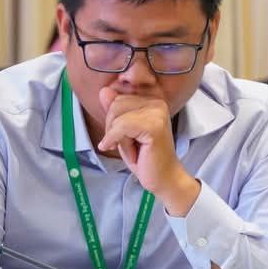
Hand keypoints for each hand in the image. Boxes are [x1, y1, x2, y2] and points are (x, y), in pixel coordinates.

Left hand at [97, 87, 198, 214]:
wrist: (163, 178)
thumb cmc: (144, 156)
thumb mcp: (123, 131)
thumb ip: (115, 110)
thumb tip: (104, 90)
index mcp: (152, 101)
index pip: (117, 99)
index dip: (113, 120)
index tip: (124, 136)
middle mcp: (157, 103)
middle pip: (115, 105)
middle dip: (113, 127)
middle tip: (128, 144)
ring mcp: (158, 113)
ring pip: (117, 116)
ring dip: (117, 136)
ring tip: (132, 147)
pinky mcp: (154, 126)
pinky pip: (122, 127)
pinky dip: (115, 140)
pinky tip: (120, 149)